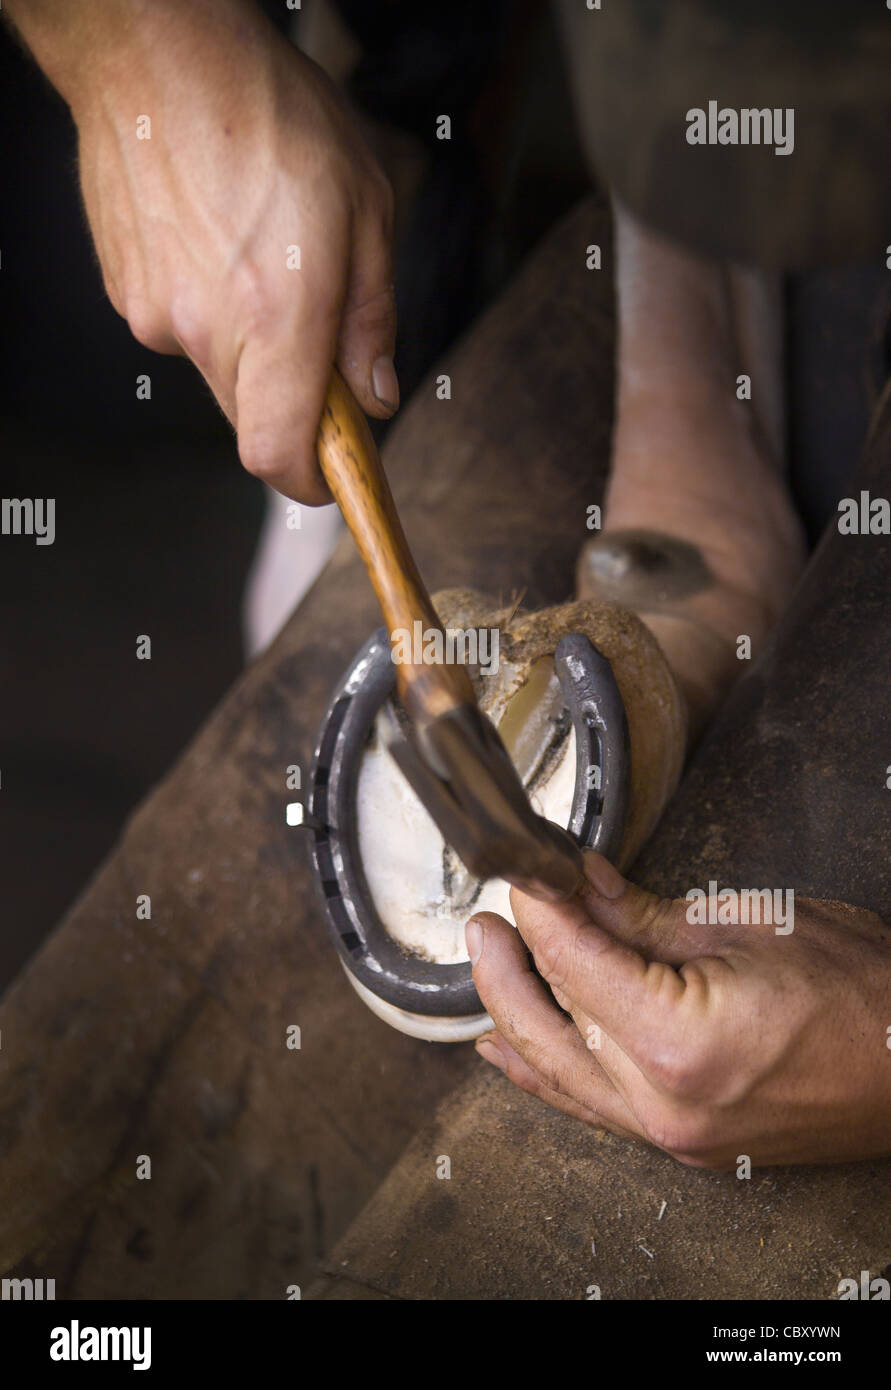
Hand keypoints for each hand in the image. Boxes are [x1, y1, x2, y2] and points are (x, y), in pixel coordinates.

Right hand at [12, 0, 396, 503]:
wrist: (156, 52)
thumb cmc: (265, 111)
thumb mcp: (366, 209)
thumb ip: (372, 320)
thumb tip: (376, 394)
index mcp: (278, 316)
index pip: (279, 455)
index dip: (310, 483)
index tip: (332, 478)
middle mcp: (209, 328)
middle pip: (255, 421)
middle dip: (295, 404)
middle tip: (321, 341)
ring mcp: (157, 315)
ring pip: (220, 375)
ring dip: (253, 348)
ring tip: (265, 261)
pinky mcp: (126, 295)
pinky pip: (182, 332)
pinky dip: (211, 311)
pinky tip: (221, 246)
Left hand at [467, 851, 890, 1166]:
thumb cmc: (865, 994)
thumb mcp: (751, 924)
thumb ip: (646, 913)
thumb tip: (582, 887)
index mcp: (678, 1041)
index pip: (574, 963)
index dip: (540, 910)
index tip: (524, 876)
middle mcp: (663, 1102)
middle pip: (552, 1022)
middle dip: (509, 964)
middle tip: (487, 918)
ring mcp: (673, 1133)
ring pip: (560, 1073)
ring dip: (513, 1014)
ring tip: (488, 963)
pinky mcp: (684, 1142)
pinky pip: (592, 1106)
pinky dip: (545, 1073)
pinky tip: (509, 1050)